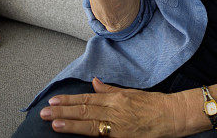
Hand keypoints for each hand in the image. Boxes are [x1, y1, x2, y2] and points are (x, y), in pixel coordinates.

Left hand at [40, 78, 187, 136]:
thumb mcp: (131, 93)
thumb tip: (94, 83)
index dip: (69, 100)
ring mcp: (117, 123)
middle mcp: (115, 109)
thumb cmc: (155, 104)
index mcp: (116, 97)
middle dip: (63, 111)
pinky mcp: (121, 135)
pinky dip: (84, 132)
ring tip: (52, 121)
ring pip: (88, 122)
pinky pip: (99, 134)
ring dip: (69, 122)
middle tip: (43, 112)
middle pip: (84, 109)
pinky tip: (72, 131)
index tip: (54, 101)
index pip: (88, 99)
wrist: (173, 115)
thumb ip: (110, 90)